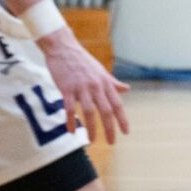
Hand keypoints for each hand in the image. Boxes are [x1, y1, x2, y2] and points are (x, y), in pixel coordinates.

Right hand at [40, 28, 129, 143]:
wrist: (63, 48)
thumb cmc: (82, 61)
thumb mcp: (101, 71)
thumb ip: (113, 83)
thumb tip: (127, 89)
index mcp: (105, 83)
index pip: (117, 104)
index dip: (122, 119)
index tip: (126, 132)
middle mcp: (96, 86)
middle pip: (106, 110)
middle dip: (110, 128)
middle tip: (111, 142)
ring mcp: (81, 87)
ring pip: (89, 111)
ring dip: (91, 128)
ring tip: (92, 140)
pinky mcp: (67, 88)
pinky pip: (70, 108)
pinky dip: (70, 120)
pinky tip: (71, 130)